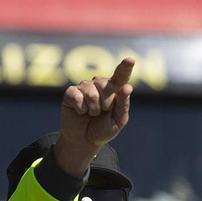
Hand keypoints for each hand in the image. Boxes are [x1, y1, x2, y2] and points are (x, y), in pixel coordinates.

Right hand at [53, 58, 134, 174]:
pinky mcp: (71, 92)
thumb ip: (123, 105)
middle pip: (107, 86)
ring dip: (93, 109)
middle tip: (102, 112)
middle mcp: (100, 84)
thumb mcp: (118, 121)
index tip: (130, 60)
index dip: (125, 67)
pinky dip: (81, 109)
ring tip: (92, 113)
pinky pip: (77, 97)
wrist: (84, 140)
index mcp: (115, 89)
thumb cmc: (103, 129)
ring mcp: (84, 86)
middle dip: (106, 104)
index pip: (121, 76)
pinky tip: (80, 112)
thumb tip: (127, 87)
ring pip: (92, 93)